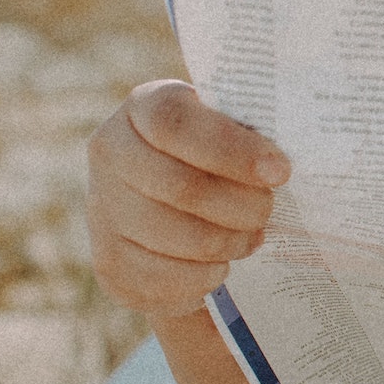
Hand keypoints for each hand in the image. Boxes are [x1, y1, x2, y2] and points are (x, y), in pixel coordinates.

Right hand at [85, 80, 289, 320]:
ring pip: (174, 236)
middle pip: (179, 186)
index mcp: (144, 106)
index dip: (231, 149)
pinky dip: (204, 275)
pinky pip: (163, 277)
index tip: (279, 172)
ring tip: (252, 237)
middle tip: (267, 211)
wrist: (172, 203)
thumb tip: (281, 166)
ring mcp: (102, 208)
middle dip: (239, 205)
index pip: (176, 123)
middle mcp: (111, 152)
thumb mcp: (230, 127)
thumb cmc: (218, 155)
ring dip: (226, 242)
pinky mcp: (108, 261)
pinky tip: (222, 264)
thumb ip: (251, 131)